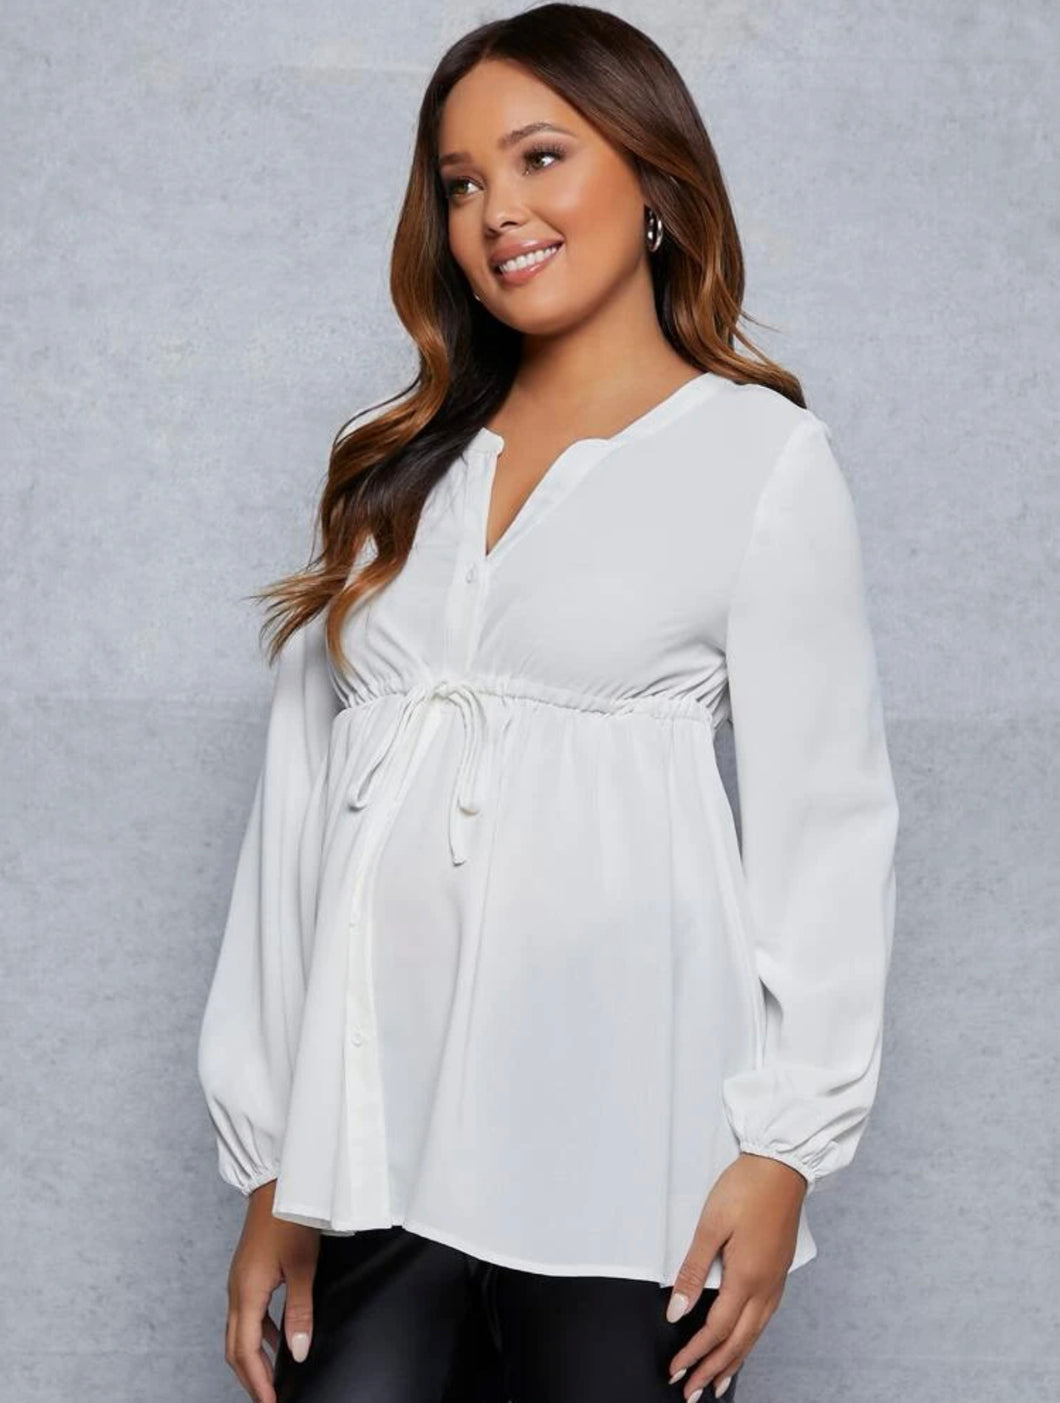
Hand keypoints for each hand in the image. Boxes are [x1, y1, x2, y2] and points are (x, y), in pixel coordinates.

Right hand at [224, 1179, 320, 1402]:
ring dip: (250, 1359)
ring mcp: (238, 1282)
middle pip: (234, 1348)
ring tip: (270, 1379)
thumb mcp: (302, 1268)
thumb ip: (299, 1312)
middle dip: (249, 1378)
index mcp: (246, 1292)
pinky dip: (256, 1335)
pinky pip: (245, 1315)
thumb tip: (297, 1353)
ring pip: (237, 1333)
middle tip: (268, 1400)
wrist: (277, 1185)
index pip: (245, 1351)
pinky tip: (275, 1339)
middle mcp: (236, 1291)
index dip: (257, 1381)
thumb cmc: (291, 1219)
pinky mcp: (245, 1274)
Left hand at [664, 1152, 806, 1399]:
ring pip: (754, 1335)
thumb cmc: (746, 1187)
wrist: (782, 1165)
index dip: (694, 1353)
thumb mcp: (710, 1225)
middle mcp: (765, 1287)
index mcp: (747, 1277)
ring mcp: (776, 1281)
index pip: (716, 1330)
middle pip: (737, 1342)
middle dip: (712, 1369)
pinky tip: (744, 1343)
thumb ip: (693, 1270)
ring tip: (718, 1382)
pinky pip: (764, 1319)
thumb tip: (677, 1309)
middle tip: (692, 1392)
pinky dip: (749, 1340)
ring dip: (733, 1361)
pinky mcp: (779, 1272)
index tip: (676, 1370)